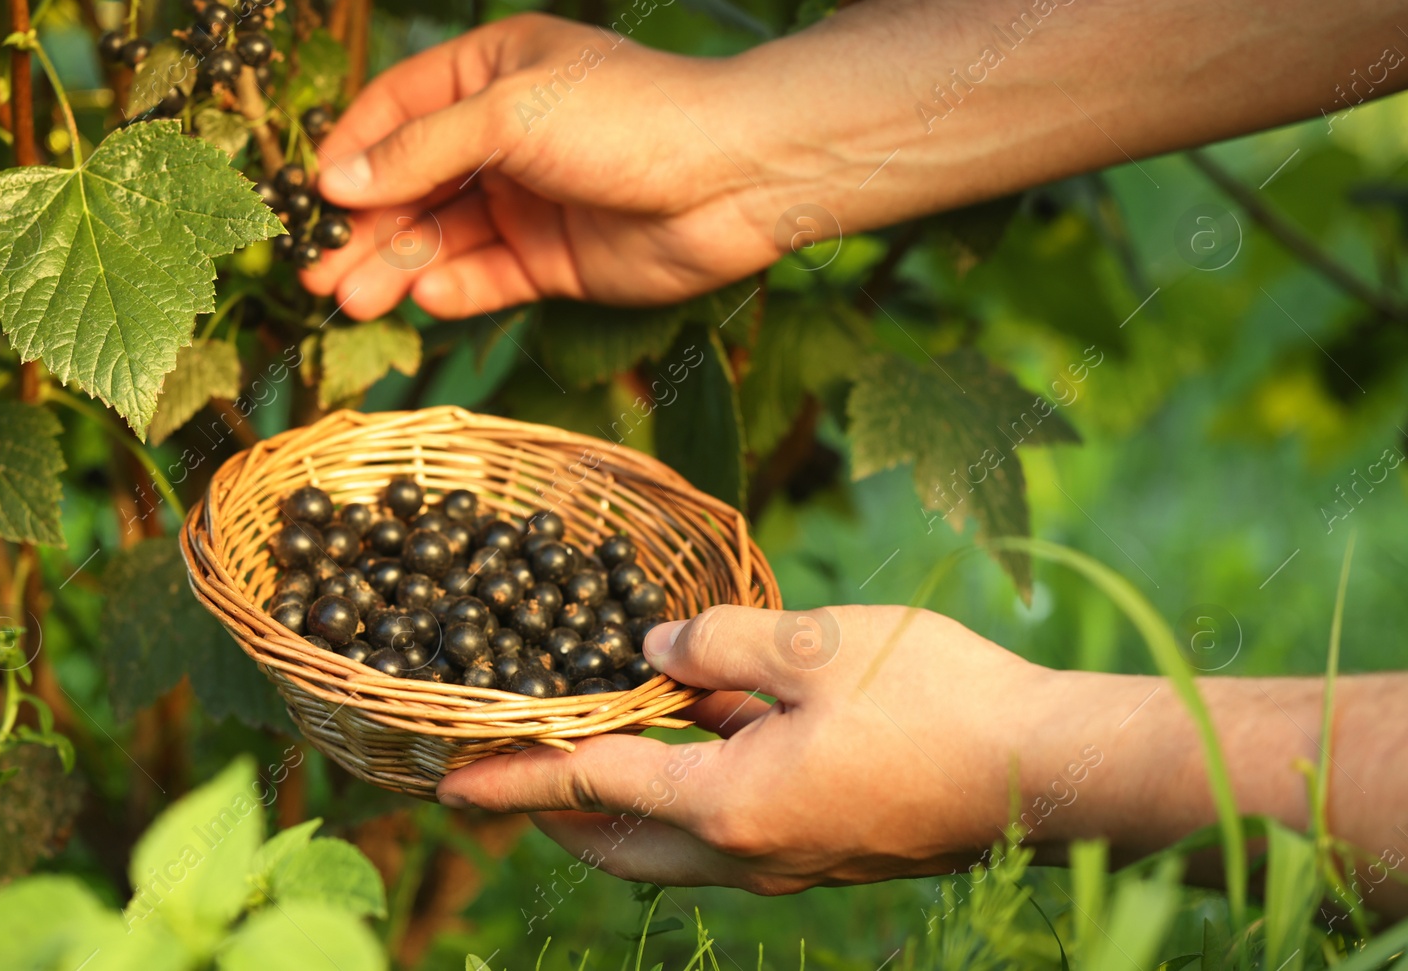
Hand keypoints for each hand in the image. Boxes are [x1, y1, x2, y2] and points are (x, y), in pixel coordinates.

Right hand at [301, 13, 797, 320]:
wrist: (733, 178)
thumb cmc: (627, 117)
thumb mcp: (509, 114)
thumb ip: (419, 151)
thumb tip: (335, 181)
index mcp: (491, 72)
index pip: (395, 111)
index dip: (349, 154)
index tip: (307, 201)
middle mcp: (503, 136)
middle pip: (411, 184)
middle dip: (363, 228)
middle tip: (315, 275)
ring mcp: (528, 200)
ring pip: (442, 238)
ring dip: (396, 267)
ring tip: (351, 300)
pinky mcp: (553, 260)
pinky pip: (487, 277)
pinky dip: (454, 289)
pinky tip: (424, 298)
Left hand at [435, 604, 1053, 893]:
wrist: (1055, 773)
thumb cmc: (941, 700)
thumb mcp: (819, 646)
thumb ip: (721, 642)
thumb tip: (655, 653)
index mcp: (731, 804)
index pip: (592, 788)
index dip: (516, 778)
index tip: (450, 784)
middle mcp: (751, 853)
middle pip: (621, 842)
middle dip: (554, 811)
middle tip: (508, 774)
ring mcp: (794, 862)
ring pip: (673, 846)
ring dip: (621, 805)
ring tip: (590, 750)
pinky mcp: (830, 851)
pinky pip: (729, 831)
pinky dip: (688, 792)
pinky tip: (701, 730)